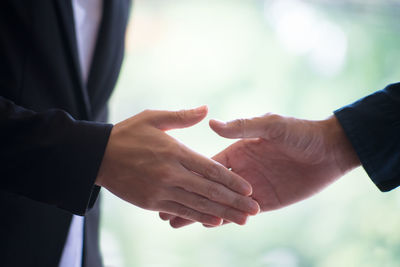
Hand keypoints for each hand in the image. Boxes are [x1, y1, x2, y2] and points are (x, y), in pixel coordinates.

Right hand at [96, 106, 259, 225]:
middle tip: (254, 210)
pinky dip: (198, 217)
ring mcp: (160, 190)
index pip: (210, 168)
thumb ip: (182, 117)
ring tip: (242, 221)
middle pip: (209, 190)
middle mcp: (170, 173)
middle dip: (234, 201)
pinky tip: (214, 223)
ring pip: (197, 205)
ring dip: (222, 214)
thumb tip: (206, 109)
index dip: (232, 179)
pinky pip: (180, 211)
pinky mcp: (151, 202)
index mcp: (175, 151)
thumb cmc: (128, 133)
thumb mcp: (154, 118)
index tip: (249, 188)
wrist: (96, 156)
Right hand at [161, 113, 359, 227]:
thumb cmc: (300, 133)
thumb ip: (243, 127)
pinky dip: (224, 218)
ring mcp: (251, 189)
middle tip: (163, 211)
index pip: (207, 166)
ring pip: (220, 203)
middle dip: (187, 199)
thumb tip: (212, 124)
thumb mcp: (272, 126)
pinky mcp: (265, 203)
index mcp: (237, 151)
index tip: (166, 182)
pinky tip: (207, 224)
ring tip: (175, 222)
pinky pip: (240, 213)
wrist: (329, 150)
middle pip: (207, 188)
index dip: (188, 176)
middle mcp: (240, 171)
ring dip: (199, 212)